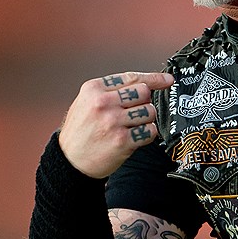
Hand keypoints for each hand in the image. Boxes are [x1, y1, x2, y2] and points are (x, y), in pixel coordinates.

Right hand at [58, 71, 173, 178]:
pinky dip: (147, 134)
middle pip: (144, 92)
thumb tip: (143, 84)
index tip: (168, 80)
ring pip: (149, 111)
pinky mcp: (122, 141)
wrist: (69, 161)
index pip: (132, 78)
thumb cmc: (80, 131)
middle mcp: (103, 103)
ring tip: (133, 125)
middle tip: (136, 111)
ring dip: (146, 119)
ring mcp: (113, 122)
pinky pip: (149, 131)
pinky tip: (135, 136)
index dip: (154, 78)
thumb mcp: (86, 102)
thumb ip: (109, 91)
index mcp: (94, 89)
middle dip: (145, 101)